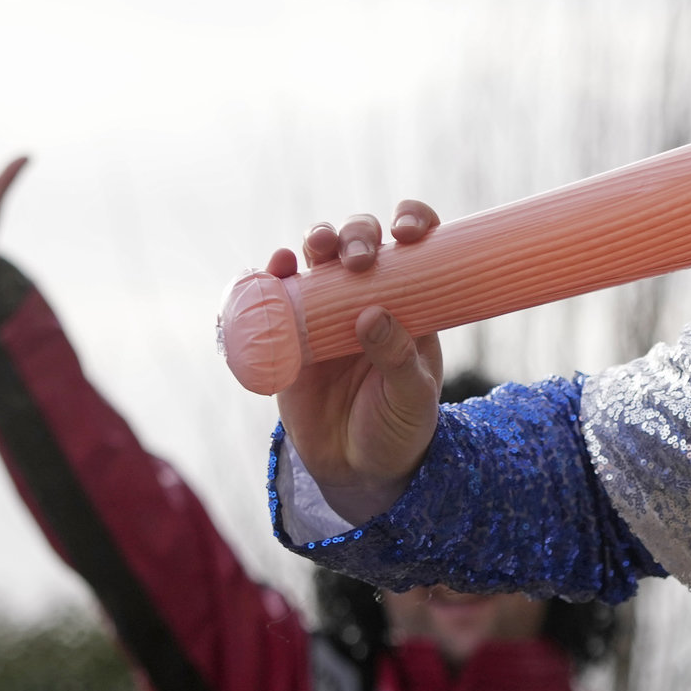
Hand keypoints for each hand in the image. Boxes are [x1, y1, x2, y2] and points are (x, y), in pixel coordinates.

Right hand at [270, 201, 445, 523]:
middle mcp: (369, 295)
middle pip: (360, 240)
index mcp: (412, 303)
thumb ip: (398, 358)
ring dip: (317, 238)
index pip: (416, 246)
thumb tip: (373, 315)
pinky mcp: (291, 331)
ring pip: (319, 256)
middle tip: (359, 259)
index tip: (407, 233)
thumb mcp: (412, 397)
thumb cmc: (399, 428)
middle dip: (357, 233)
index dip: (411, 221)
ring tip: (317, 247)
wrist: (357, 469)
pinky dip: (273, 272)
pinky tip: (278, 266)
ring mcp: (328, 310)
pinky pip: (278, 292)